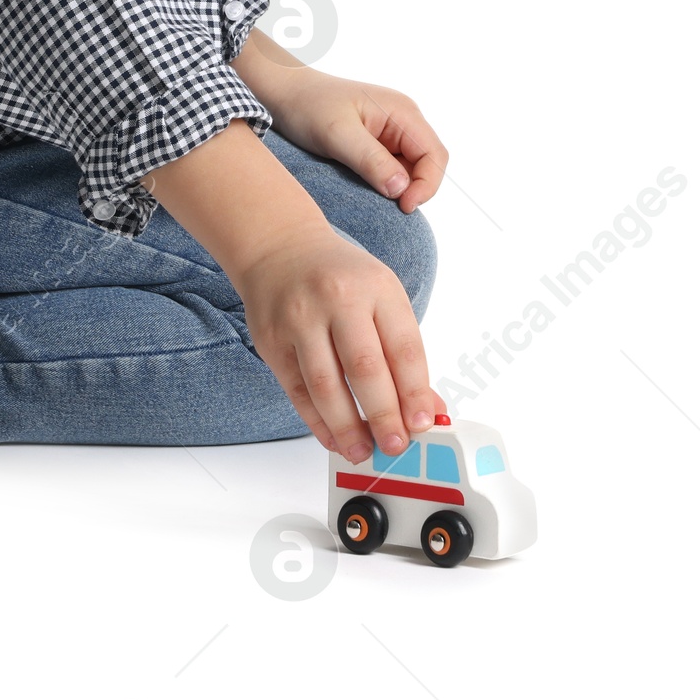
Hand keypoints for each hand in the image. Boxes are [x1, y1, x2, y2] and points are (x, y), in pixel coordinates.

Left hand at [234, 32, 447, 211]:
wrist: (283, 92)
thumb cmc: (308, 106)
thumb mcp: (337, 134)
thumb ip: (370, 160)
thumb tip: (402, 189)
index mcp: (402, 111)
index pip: (434, 155)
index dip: (427, 185)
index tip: (403, 207)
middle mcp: (402, 120)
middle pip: (427, 165)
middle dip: (414, 189)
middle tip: (389, 209)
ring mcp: (390, 132)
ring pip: (410, 171)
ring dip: (398, 188)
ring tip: (371, 197)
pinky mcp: (376, 144)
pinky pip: (392, 170)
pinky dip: (384, 184)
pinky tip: (365, 190)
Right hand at [237, 222, 443, 459]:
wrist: (280, 247)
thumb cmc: (340, 279)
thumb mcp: (382, 298)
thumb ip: (403, 353)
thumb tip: (427, 411)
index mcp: (377, 287)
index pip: (403, 347)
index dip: (414, 392)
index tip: (422, 425)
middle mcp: (338, 299)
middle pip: (365, 368)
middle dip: (383, 416)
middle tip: (395, 447)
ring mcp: (300, 318)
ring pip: (326, 386)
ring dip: (347, 428)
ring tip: (363, 452)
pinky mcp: (272, 339)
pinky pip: (298, 391)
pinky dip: (317, 422)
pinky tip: (334, 439)